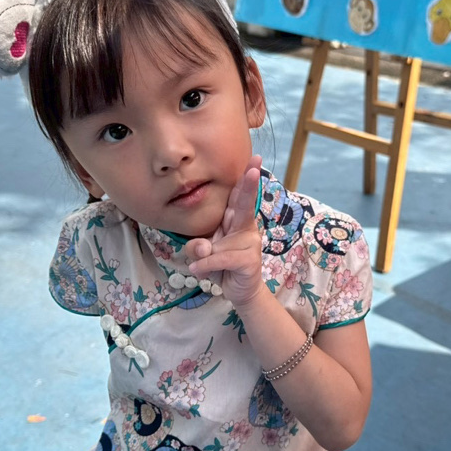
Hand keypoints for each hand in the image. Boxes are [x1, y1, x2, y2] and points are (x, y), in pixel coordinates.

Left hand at [186, 155, 263, 308]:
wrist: (238, 290)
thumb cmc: (221, 264)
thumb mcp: (203, 253)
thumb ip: (196, 247)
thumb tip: (202, 247)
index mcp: (235, 220)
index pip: (238, 196)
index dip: (245, 179)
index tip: (254, 160)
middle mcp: (245, 228)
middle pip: (244, 205)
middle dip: (249, 186)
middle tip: (254, 169)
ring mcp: (250, 244)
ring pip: (221, 243)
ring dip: (205, 256)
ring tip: (201, 266)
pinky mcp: (249, 261)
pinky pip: (222, 258)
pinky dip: (207, 265)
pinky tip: (197, 270)